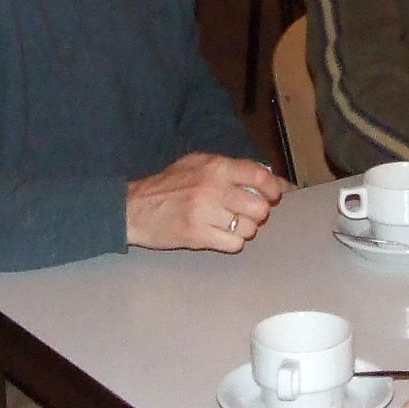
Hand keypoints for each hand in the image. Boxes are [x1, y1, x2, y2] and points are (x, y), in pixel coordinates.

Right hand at [125, 150, 287, 250]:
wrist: (134, 208)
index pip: (259, 175)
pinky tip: (219, 235)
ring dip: (244, 229)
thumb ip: (231, 168)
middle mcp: (213, 188)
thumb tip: (271, 179)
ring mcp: (206, 213)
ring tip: (228, 224)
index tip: (273, 195)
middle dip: (258, 213)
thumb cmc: (168, 185)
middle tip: (247, 213)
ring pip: (249, 228)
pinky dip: (231, 242)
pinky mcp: (199, 235)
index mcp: (215, 166)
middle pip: (259, 207)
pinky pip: (234, 244)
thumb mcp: (197, 164)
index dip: (273, 188)